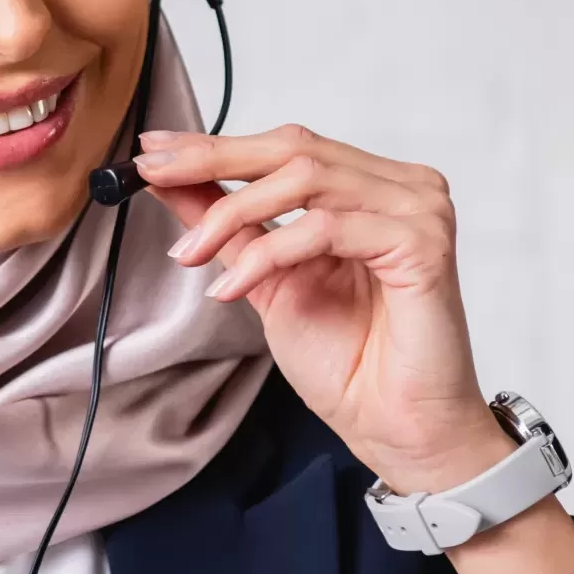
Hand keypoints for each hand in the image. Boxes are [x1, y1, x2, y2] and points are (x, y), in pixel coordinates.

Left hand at [136, 123, 511, 493]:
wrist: (394, 427)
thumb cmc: (346, 361)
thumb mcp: (266, 280)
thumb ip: (228, 227)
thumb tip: (170, 180)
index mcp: (367, 188)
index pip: (285, 148)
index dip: (214, 146)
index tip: (151, 152)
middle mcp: (399, 188)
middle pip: (294, 149)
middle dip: (213, 160)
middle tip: (153, 174)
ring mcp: (417, 209)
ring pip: (306, 179)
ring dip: (232, 213)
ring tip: (191, 254)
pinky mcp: (423, 243)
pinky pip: (328, 228)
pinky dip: (269, 254)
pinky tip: (232, 287)